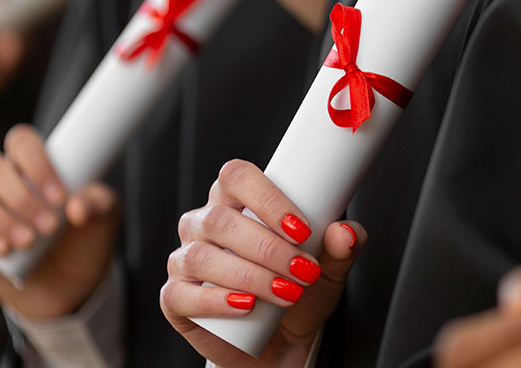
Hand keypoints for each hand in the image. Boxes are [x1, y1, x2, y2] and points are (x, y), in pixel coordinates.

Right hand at [0, 125, 119, 318]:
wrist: (72, 285)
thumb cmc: (86, 239)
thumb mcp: (105, 217)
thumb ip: (99, 203)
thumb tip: (78, 207)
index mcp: (34, 166)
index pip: (21, 142)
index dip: (36, 163)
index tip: (60, 197)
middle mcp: (2, 182)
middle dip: (21, 198)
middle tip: (50, 226)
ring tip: (29, 241)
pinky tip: (4, 250)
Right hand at [161, 159, 365, 367]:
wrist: (282, 343)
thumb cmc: (300, 291)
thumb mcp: (330, 269)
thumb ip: (343, 247)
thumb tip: (345, 232)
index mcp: (236, 200)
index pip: (237, 177)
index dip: (266, 199)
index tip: (301, 229)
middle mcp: (204, 223)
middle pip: (220, 219)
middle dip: (268, 248)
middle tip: (303, 270)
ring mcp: (185, 259)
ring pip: (202, 256)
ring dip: (250, 275)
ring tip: (286, 293)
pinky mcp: (175, 297)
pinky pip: (181, 293)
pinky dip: (215, 300)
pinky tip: (247, 306)